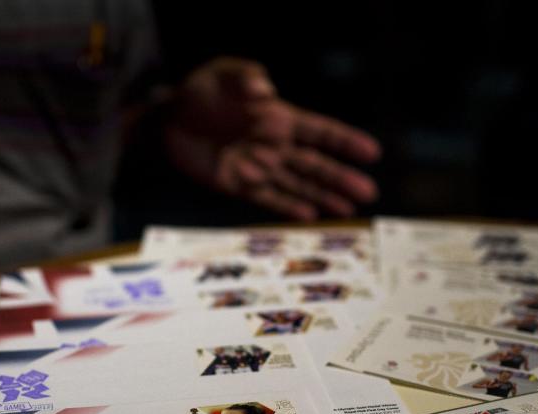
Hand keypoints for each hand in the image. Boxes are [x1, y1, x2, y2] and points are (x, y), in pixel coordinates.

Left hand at [163, 57, 380, 220]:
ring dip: (323, 197)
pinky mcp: (238, 184)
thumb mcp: (223, 74)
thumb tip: (266, 91)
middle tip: (368, 193)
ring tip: (349, 211)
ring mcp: (258, 167)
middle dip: (341, 178)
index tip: (371, 153)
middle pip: (315, 164)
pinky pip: (268, 198)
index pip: (319, 132)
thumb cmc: (200, 92)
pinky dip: (288, 206)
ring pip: (298, 185)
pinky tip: (310, 216)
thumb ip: (246, 76)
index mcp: (278, 118)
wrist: (167, 120)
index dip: (345, 142)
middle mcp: (274, 145)